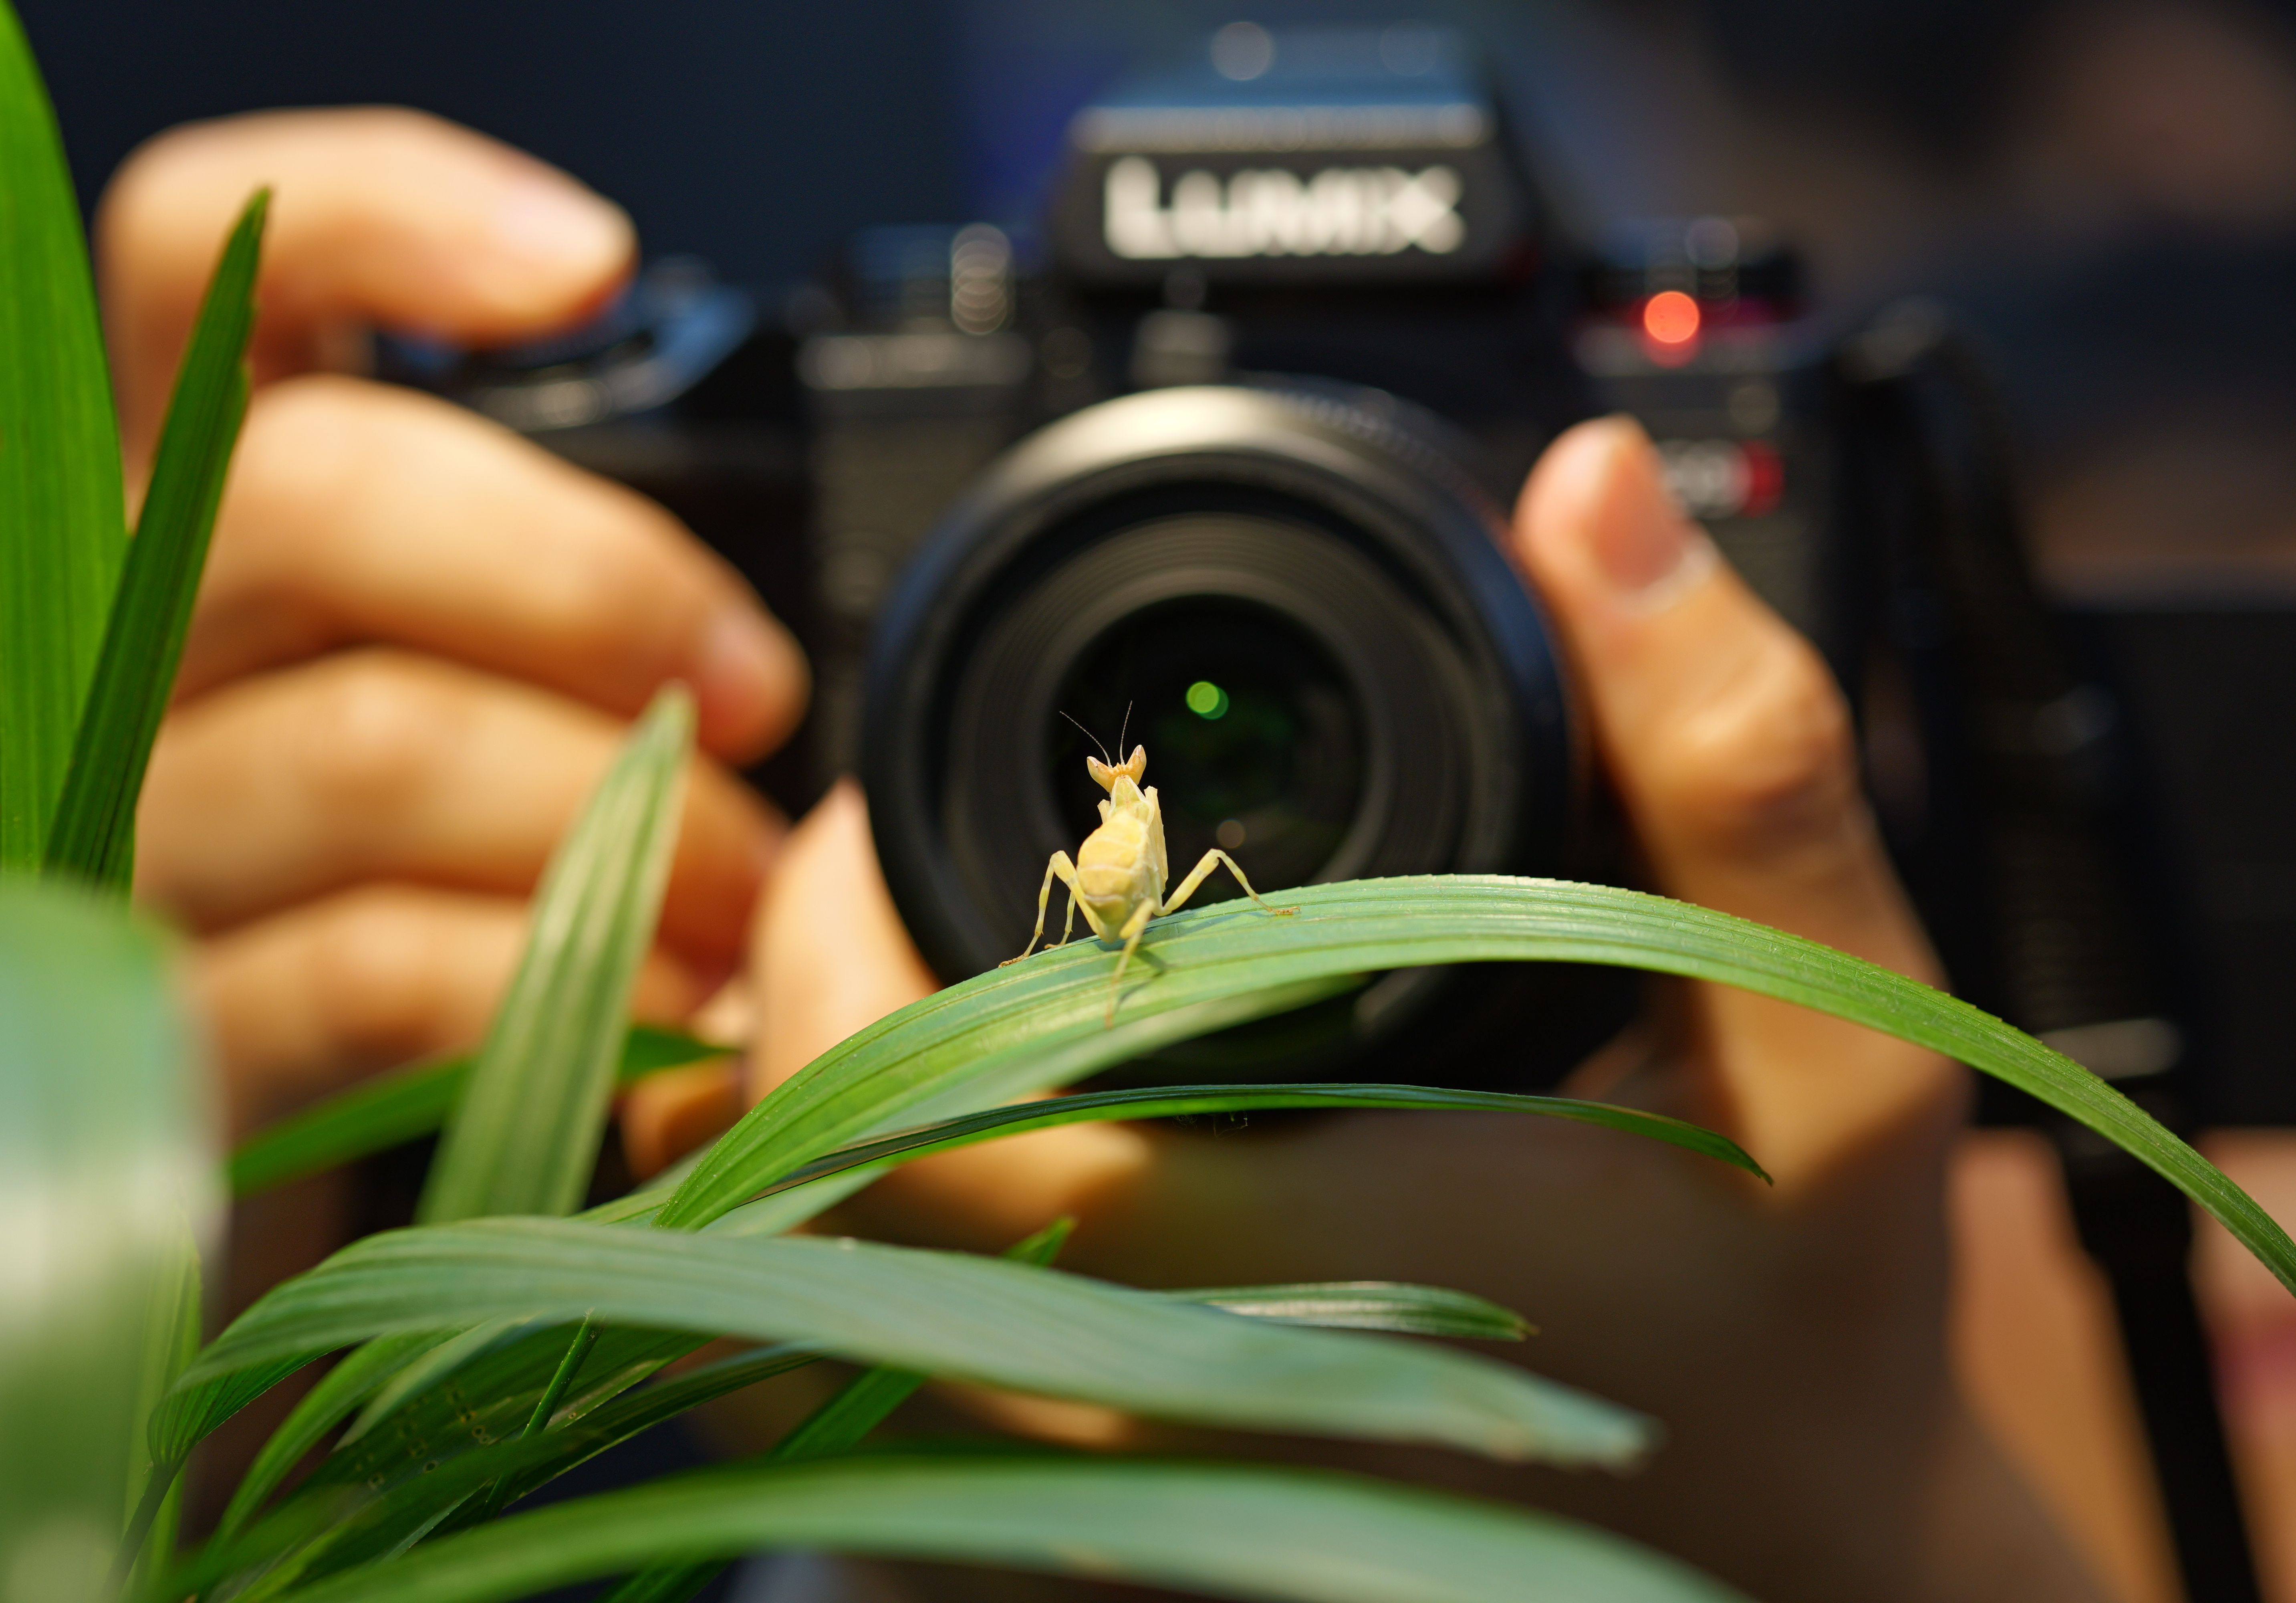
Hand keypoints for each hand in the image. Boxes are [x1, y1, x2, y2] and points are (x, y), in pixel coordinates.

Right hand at [106, 110, 805, 1139]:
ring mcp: (126, 848)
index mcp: (201, 541)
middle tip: (756, 691)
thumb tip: (737, 628)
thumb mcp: (490, 725)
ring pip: (369, 744)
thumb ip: (535, 627)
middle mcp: (116, 659)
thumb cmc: (445, 922)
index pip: (199, 275)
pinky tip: (673, 1021)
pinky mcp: (176, 1049)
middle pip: (306, 495)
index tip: (582, 264)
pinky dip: (572, 987)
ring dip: (620, 819)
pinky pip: (378, 966)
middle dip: (589, 581)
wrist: (329, 1187)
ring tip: (746, 898)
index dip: (378, 218)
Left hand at [740, 420, 2106, 1602]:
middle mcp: (1144, 1425)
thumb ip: (1726, 755)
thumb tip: (1589, 498)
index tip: (885, 809)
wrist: (1800, 1553)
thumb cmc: (1806, 1320)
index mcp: (1269, 1279)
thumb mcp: (1826, 1029)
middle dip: (814, 1001)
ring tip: (931, 998)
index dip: (832, 923)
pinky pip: (882, 1423)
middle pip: (806, 1207)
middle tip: (900, 876)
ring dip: (824, 1135)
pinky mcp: (1088, 1563)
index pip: (894, 1100)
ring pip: (814, 1329)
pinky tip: (976, 1168)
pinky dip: (882, 1267)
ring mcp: (1096, 1526)